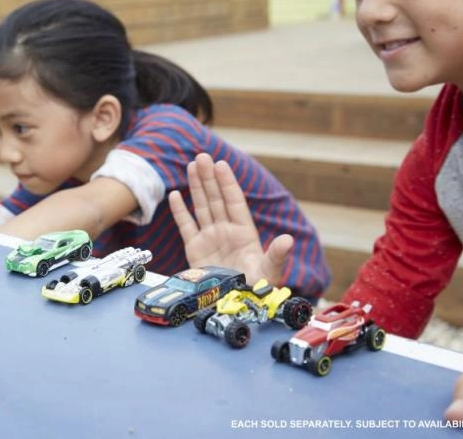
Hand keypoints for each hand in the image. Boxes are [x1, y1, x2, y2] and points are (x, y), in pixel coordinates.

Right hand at [169, 153, 292, 285]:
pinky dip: (180, 211)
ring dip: (196, 186)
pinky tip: (174, 195)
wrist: (236, 307)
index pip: (235, 202)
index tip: (221, 165)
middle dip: (209, 178)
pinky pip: (186, 226)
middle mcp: (226, 231)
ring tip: (191, 165)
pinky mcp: (194, 250)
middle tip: (201, 156)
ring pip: (201, 207)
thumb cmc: (257, 290)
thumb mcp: (269, 272)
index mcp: (244, 233)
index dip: (227, 183)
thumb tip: (287, 239)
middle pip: (216, 199)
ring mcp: (210, 239)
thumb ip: (276, 255)